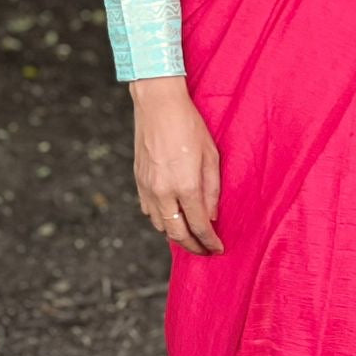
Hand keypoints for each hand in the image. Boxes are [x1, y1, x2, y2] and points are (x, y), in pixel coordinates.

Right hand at [130, 76, 223, 254]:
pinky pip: (148, 211)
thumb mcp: (211, 155)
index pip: (199, 225)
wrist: (158, 104)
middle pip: (177, 233)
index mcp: (185, 185)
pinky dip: (161, 220)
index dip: (209, 241)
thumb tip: (212, 215)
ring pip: (160, 225)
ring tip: (190, 236)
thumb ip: (212, 189)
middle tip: (205, 251)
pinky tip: (171, 217)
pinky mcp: (138, 181)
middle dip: (192, 247)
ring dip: (176, 235)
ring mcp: (147, 187)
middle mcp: (163, 191)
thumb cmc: (189, 124)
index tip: (218, 248)